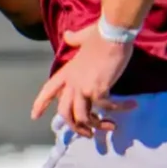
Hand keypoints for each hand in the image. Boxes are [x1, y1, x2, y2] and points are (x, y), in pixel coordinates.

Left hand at [32, 23, 135, 137]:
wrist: (111, 33)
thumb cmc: (99, 34)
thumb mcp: (82, 38)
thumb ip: (74, 39)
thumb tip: (68, 34)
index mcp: (66, 72)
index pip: (48, 90)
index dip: (40, 104)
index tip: (34, 116)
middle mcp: (71, 83)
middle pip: (65, 112)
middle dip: (76, 127)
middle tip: (88, 134)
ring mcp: (83, 87)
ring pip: (82, 116)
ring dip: (97, 126)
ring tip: (111, 126)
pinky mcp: (98, 89)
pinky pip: (107, 107)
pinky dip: (119, 109)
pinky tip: (132, 105)